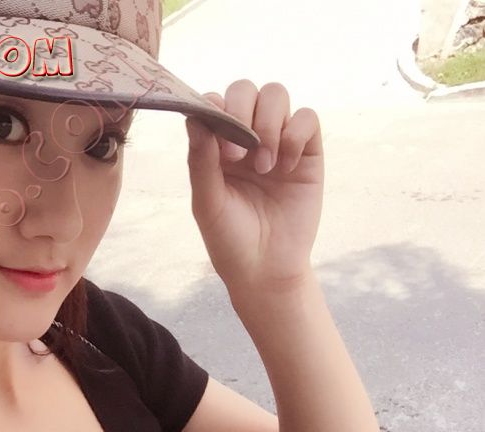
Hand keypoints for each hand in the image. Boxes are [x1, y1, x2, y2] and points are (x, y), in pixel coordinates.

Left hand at [185, 80, 323, 295]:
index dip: (215, 110)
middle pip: (245, 89)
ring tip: (264, 166)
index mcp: (216, 147)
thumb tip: (195, 116)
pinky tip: (286, 166)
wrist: (267, 270)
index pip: (214, 102)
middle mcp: (246, 138)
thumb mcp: (207, 203)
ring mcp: (278, 142)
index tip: (217, 145)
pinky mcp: (307, 153)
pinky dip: (296, 134)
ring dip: (269, 124)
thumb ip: (200, 161)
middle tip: (237, 155)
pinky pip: (307, 117)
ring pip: (276, 95)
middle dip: (242, 111)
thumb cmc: (230, 240)